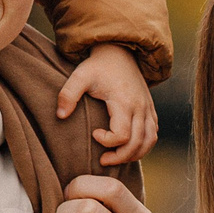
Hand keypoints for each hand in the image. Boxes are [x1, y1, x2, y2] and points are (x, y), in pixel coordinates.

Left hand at [55, 45, 158, 164]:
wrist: (119, 52)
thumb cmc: (98, 66)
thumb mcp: (80, 76)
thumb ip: (68, 94)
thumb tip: (60, 116)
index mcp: (123, 101)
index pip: (122, 135)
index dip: (107, 141)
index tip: (94, 134)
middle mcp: (140, 107)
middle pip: (137, 143)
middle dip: (120, 157)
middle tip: (103, 160)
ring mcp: (148, 109)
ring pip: (149, 141)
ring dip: (134, 154)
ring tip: (116, 157)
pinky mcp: (150, 109)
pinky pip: (153, 134)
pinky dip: (143, 145)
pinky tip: (128, 147)